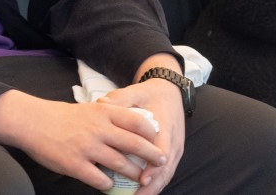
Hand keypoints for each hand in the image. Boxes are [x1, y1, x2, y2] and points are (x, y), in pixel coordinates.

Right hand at [0, 90, 165, 191]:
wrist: (29, 121)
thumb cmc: (58, 116)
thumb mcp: (87, 109)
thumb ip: (107, 118)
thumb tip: (130, 130)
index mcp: (102, 113)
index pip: (138, 121)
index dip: (151, 133)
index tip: (157, 140)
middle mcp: (98, 129)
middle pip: (136, 145)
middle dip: (153, 157)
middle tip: (160, 163)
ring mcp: (87, 148)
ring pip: (123, 166)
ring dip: (134, 175)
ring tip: (139, 179)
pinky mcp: (75, 165)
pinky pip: (101, 180)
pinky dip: (108, 185)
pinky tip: (107, 184)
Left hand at [98, 78, 185, 194]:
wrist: (169, 92)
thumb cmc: (149, 94)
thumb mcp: (135, 91)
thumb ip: (119, 98)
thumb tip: (101, 104)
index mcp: (165, 125)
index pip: (162, 150)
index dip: (153, 167)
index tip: (142, 178)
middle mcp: (173, 140)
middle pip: (166, 168)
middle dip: (153, 184)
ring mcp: (175, 148)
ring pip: (167, 173)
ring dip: (154, 187)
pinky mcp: (172, 152)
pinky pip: (165, 171)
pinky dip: (156, 182)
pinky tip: (143, 191)